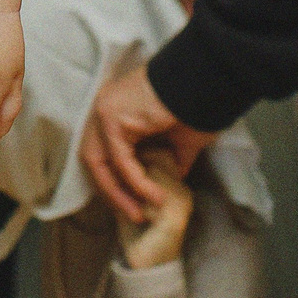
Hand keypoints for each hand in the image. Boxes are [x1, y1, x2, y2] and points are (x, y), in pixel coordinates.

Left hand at [79, 65, 214, 223]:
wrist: (203, 82)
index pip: (102, 153)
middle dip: (110, 192)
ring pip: (99, 162)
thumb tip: (168, 185)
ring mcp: (104, 112)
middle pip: (93, 160)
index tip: (130, 204)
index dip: (113, 182)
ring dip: (118, 193)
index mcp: (116, 113)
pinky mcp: (112, 118)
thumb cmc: (194, 105)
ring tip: (140, 213)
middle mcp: (104, 111)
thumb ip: (169, 161)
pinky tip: (153, 196)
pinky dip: (135, 182)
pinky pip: (120, 160)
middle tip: (131, 215)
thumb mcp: (180, 141)